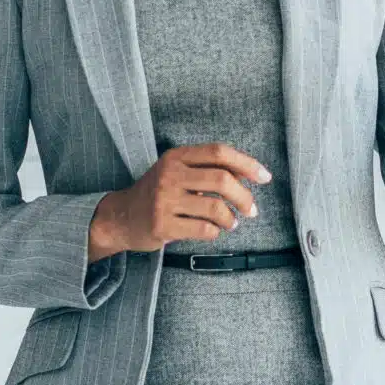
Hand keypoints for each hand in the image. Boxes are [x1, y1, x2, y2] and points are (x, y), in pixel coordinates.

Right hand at [87, 143, 270, 260]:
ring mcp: (164, 200)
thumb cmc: (157, 193)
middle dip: (244, 196)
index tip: (264, 177)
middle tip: (252, 209)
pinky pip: (203, 229)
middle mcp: (170, 175)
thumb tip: (249, 173)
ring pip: (215, 207)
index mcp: (176, 156)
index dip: (246, 163)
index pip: (218, 152)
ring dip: (231, 218)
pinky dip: (216, 232)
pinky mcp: (162, 225)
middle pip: (221, 179)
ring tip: (232, 222)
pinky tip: (214, 231)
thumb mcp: (177, 171)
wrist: (120, 217)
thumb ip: (207, 169)